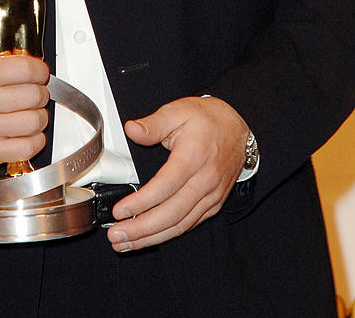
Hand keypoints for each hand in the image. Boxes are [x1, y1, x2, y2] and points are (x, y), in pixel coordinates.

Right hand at [0, 39, 49, 164]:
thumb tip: (25, 40)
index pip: (24, 69)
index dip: (39, 69)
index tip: (39, 71)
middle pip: (33, 95)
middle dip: (41, 91)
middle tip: (35, 91)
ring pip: (34, 122)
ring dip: (40, 116)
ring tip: (32, 111)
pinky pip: (28, 147)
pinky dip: (36, 140)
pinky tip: (29, 132)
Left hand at [106, 96, 248, 251]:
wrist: (237, 128)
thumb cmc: (208, 119)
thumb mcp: (178, 111)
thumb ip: (154, 123)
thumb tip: (132, 129)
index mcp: (193, 157)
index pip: (165, 187)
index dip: (141, 202)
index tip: (120, 210)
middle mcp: (205, 181)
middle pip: (171, 213)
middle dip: (142, 229)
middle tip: (117, 235)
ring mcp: (211, 195)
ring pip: (180, 224)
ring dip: (151, 237)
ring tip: (126, 243)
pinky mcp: (213, 204)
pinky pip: (190, 224)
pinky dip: (168, 234)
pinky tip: (149, 237)